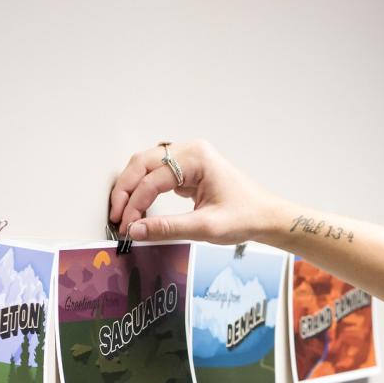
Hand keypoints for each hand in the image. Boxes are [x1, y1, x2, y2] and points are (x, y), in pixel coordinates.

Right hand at [108, 139, 288, 244]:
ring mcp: (189, 159)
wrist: (267, 216)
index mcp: (197, 158)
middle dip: (125, 190)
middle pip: (142, 163)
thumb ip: (169, 228)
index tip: (127, 226)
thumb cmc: (246, 216)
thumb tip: (136, 230)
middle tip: (116, 216)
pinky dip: (144, 189)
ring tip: (123, 213)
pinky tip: (138, 208)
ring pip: (146, 166)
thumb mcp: (206, 227)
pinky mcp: (189, 170)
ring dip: (131, 188)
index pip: (153, 178)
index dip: (136, 204)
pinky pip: (157, 174)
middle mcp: (191, 152)